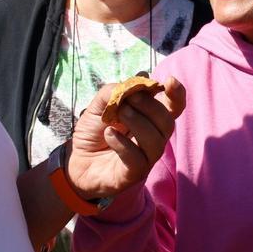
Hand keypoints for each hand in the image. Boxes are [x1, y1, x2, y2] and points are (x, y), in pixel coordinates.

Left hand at [67, 76, 184, 197]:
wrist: (75, 160)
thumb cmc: (93, 131)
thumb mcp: (99, 105)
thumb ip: (116, 91)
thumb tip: (140, 77)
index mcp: (150, 119)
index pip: (174, 108)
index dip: (177, 95)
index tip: (170, 81)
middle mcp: (153, 138)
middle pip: (167, 122)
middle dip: (150, 106)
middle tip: (129, 99)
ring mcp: (145, 158)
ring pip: (156, 141)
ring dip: (138, 123)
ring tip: (118, 115)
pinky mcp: (133, 173)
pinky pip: (137, 159)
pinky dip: (123, 144)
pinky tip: (109, 135)